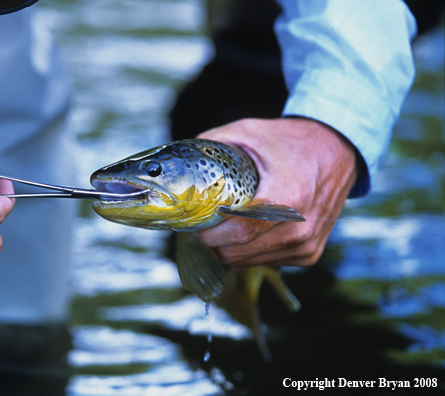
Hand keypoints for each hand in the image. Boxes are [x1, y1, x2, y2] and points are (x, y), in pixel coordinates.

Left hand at [196, 118, 357, 267]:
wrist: (338, 151)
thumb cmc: (291, 141)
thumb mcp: (249, 131)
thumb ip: (213, 144)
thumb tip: (179, 162)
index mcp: (288, 197)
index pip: (238, 230)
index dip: (210, 232)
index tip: (195, 224)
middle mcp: (300, 228)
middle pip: (238, 252)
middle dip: (214, 241)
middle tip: (205, 223)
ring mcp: (306, 245)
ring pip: (248, 262)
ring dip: (231, 248)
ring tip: (227, 224)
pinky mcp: (309, 255)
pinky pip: (265, 262)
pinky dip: (250, 251)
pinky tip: (251, 229)